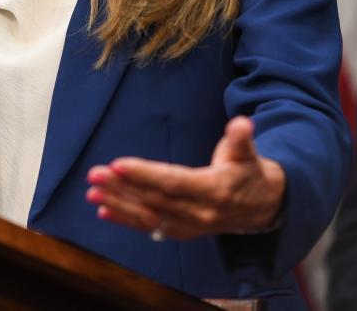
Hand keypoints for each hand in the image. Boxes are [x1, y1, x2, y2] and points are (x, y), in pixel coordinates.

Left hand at [85, 116, 285, 239]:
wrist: (263, 207)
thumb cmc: (249, 171)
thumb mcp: (249, 152)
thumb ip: (242, 138)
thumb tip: (243, 124)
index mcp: (215, 190)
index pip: (174, 182)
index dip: (145, 175)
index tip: (118, 165)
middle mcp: (200, 213)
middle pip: (155, 200)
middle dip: (122, 187)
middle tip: (95, 174)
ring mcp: (190, 226)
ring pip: (149, 216)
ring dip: (118, 204)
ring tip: (93, 191)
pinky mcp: (183, 232)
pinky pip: (150, 228)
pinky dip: (126, 220)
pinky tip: (104, 210)